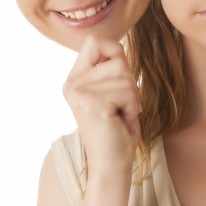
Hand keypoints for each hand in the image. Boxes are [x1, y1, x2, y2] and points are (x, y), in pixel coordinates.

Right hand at [63, 36, 140, 176]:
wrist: (112, 162)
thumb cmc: (117, 125)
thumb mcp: (113, 89)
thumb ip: (111, 66)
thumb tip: (117, 45)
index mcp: (75, 78)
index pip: (94, 42)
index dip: (114, 51)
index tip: (118, 77)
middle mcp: (73, 84)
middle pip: (119, 60)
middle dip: (129, 83)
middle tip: (120, 106)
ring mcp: (80, 94)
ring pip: (127, 77)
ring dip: (132, 98)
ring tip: (119, 114)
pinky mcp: (93, 104)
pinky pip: (130, 92)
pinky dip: (133, 108)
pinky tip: (120, 121)